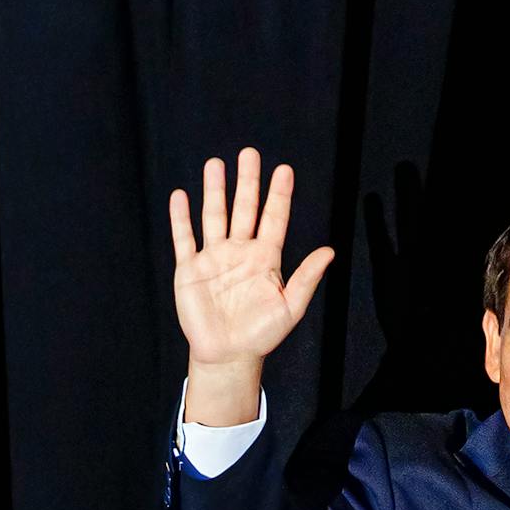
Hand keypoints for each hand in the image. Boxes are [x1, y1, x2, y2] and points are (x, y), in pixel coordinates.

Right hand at [169, 147, 334, 370]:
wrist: (228, 355)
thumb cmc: (262, 334)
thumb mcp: (291, 307)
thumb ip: (306, 278)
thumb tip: (329, 251)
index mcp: (265, 258)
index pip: (274, 218)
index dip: (279, 194)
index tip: (284, 170)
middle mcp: (240, 251)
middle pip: (244, 208)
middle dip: (247, 181)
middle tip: (250, 153)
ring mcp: (214, 258)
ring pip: (214, 216)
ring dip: (214, 191)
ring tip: (215, 164)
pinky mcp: (190, 269)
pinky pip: (184, 238)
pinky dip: (181, 218)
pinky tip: (180, 196)